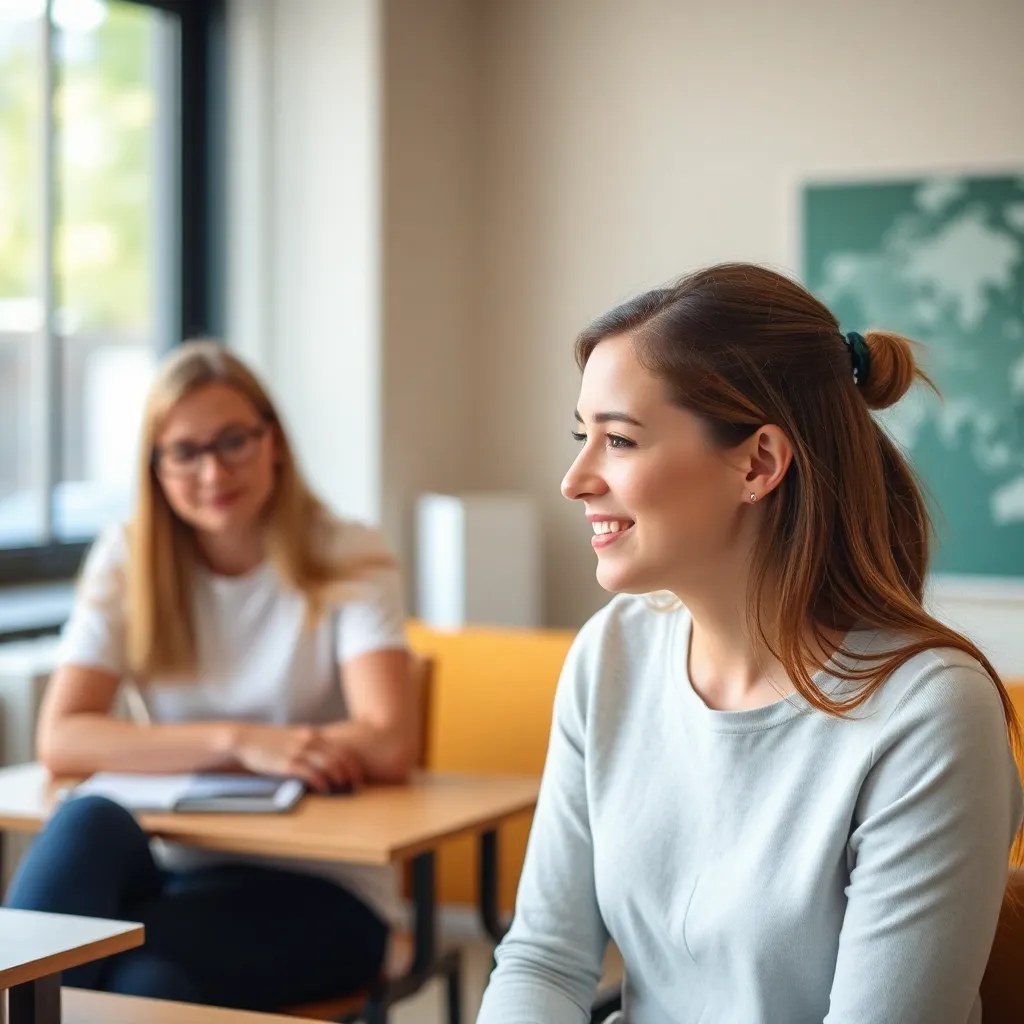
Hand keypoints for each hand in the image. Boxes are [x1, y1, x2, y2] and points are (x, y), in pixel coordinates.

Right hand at [232, 725, 363, 792]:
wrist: (245, 740)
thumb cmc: (270, 742)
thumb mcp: (294, 737)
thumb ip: (310, 745)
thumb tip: (325, 760)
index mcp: (313, 734)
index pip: (342, 749)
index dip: (354, 764)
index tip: (359, 776)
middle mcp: (309, 740)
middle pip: (340, 757)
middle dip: (351, 773)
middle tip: (357, 787)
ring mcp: (298, 751)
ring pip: (329, 765)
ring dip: (339, 778)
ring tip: (344, 789)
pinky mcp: (287, 763)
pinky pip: (310, 773)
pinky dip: (321, 782)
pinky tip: (325, 789)